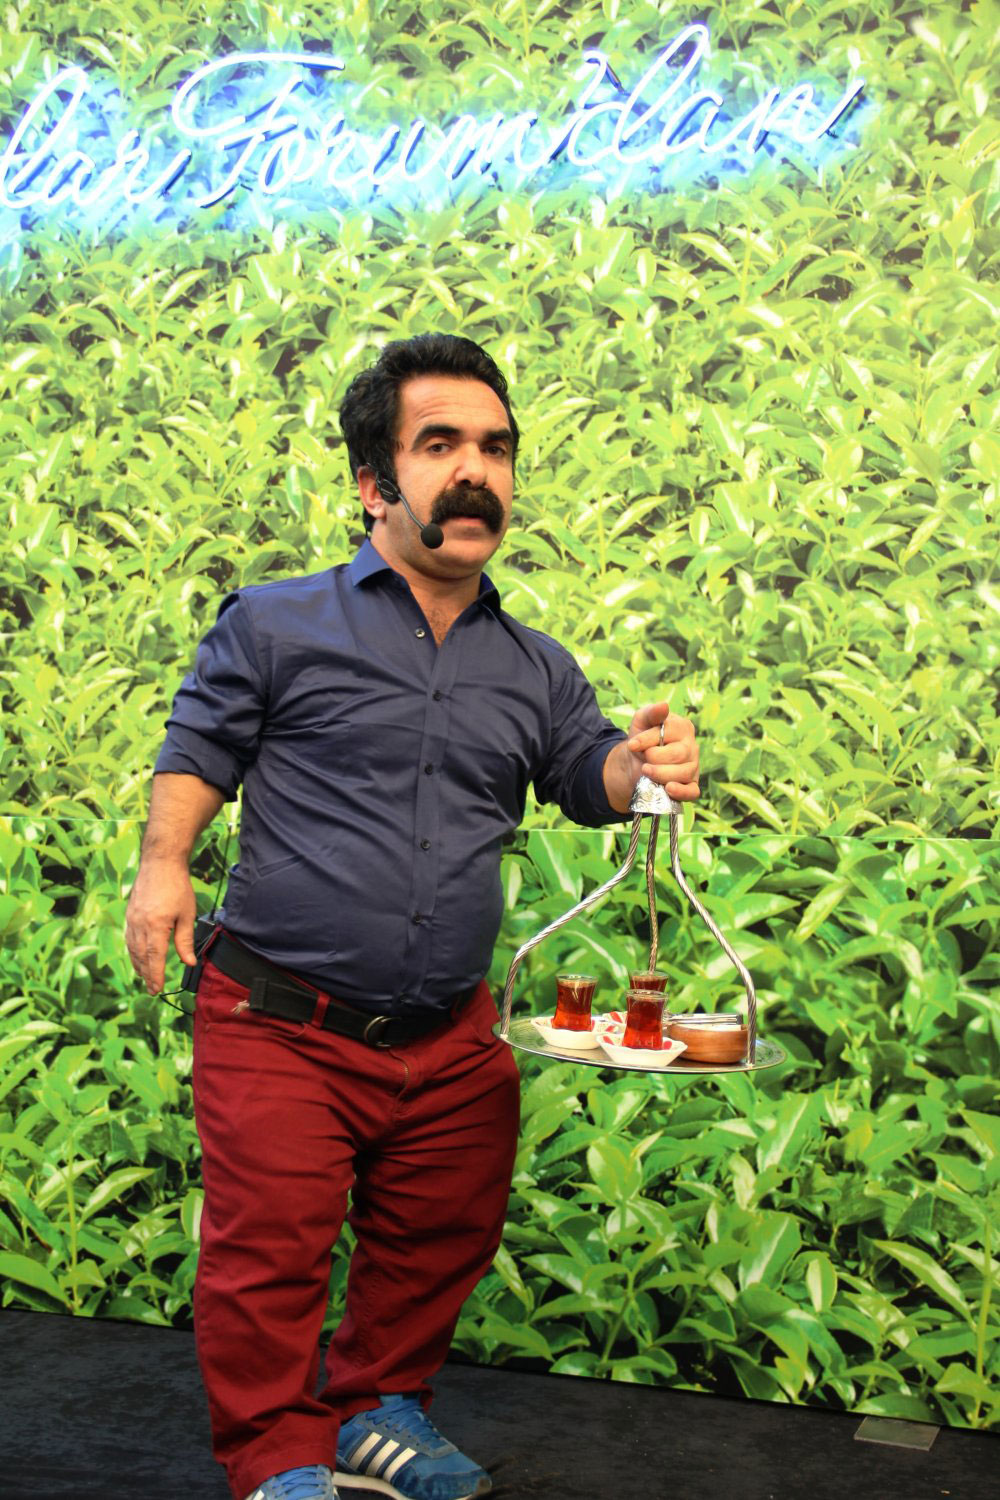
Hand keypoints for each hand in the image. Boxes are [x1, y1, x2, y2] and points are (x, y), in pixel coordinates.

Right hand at [124, 860, 197, 994]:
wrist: (160, 863)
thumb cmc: (177, 887)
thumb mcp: (187, 914)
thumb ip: (185, 940)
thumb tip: (189, 962)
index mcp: (156, 926)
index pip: (154, 958)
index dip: (156, 975)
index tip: (157, 989)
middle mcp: (140, 925)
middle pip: (141, 957)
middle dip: (146, 975)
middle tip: (152, 989)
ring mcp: (132, 919)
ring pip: (132, 949)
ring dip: (138, 965)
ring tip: (145, 977)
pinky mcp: (129, 914)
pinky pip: (129, 939)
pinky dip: (133, 952)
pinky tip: (138, 957)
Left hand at [623, 700, 699, 801]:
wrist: (636, 763)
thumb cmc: (642, 739)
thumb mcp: (641, 722)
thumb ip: (651, 712)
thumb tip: (664, 705)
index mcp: (683, 727)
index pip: (671, 731)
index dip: (649, 738)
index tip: (632, 744)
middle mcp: (692, 747)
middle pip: (678, 754)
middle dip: (654, 757)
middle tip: (643, 758)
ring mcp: (693, 767)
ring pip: (683, 773)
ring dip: (660, 774)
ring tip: (646, 771)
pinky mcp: (691, 785)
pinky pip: (692, 792)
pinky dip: (681, 792)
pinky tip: (668, 789)